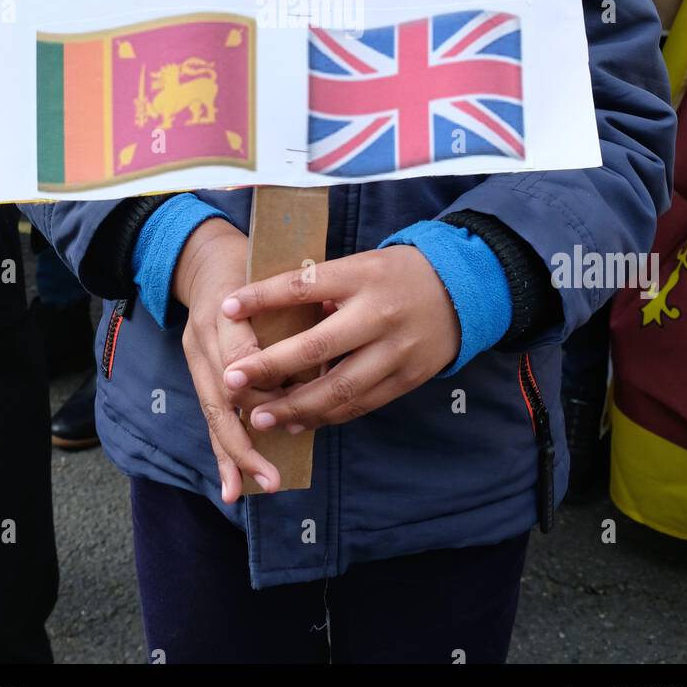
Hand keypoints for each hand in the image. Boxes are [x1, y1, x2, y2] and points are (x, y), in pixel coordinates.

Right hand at [173, 219, 288, 502]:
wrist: (207, 255)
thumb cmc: (256, 264)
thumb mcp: (278, 277)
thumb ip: (299, 311)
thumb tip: (331, 354)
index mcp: (226, 306)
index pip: (242, 356)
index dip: (265, 386)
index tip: (293, 410)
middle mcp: (204, 335)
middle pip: (222, 395)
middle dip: (246, 438)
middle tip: (273, 474)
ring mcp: (194, 353)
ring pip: (213, 411)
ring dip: (235, 453)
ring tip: (256, 486)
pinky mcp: (194, 368)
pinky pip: (209, 414)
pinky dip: (222, 451)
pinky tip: (233, 486)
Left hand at [219, 245, 460, 431]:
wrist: (461, 291)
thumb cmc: (395, 275)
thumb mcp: (361, 264)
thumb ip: (321, 287)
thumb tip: (268, 308)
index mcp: (361, 276)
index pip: (304, 285)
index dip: (263, 297)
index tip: (226, 307)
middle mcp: (379, 314)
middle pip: (318, 346)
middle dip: (271, 367)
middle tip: (231, 380)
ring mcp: (396, 351)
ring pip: (340, 387)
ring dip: (295, 406)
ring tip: (259, 417)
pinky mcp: (407, 379)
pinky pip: (361, 404)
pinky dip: (327, 417)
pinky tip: (298, 421)